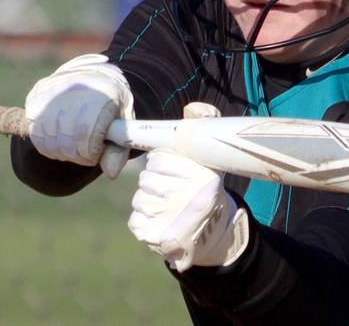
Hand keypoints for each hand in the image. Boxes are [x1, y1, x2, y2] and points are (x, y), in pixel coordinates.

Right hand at [25, 54, 133, 175]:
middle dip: (78, 155)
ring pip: (51, 141)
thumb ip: (119, 149)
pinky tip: (61, 139)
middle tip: (87, 153)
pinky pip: (37, 136)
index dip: (91, 152)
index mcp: (102, 93)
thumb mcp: (123, 124)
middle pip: (67, 140)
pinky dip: (49, 145)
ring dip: (64, 152)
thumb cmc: (111, 106)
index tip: (97, 152)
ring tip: (76, 145)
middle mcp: (74, 87)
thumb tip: (110, 173)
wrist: (93, 77)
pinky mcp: (35, 98)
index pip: (86, 133)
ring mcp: (52, 92)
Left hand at [127, 103, 249, 271]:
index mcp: (201, 176)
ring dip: (149, 202)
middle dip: (154, 183)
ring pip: (139, 200)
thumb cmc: (206, 185)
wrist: (213, 231)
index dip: (162, 164)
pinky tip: (161, 222)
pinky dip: (143, 221)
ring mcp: (171, 221)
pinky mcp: (157, 238)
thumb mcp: (209, 155)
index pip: (159, 160)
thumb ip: (202, 125)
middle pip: (146, 180)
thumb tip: (193, 108)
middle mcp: (188, 199)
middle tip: (171, 190)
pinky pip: (135, 221)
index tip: (174, 171)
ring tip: (169, 208)